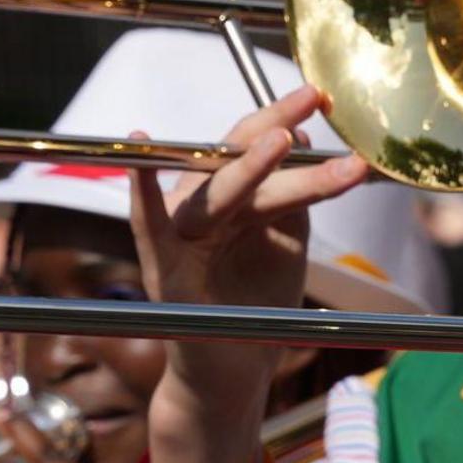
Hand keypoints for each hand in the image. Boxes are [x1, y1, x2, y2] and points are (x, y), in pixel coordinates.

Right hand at [132, 87, 368, 434]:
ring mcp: (180, 235)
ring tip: (281, 141)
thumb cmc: (258, 297)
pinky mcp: (165, 270)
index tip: (323, 94)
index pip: (256, 146)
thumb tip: (305, 137)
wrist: (235, 369)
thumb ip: (292, 194)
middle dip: (275, 126)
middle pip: (236, 158)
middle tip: (311, 98)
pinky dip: (140, 188)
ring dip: (246, 166)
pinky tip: (139, 150)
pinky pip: (149, 222)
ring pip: (217, 193)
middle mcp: (201, 205)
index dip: (287, 119)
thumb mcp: (286, 237)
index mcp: (232, 196)